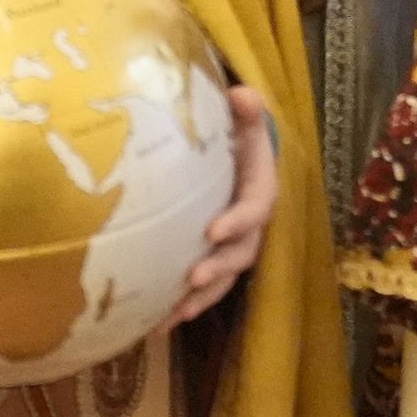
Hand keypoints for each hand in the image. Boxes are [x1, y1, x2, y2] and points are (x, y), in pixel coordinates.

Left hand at [165, 88, 281, 327]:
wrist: (237, 158)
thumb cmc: (237, 139)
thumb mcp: (245, 123)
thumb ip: (247, 112)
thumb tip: (243, 93)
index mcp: (259, 191)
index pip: (255, 209)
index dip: (237, 222)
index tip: (213, 231)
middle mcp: (251, 226)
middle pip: (241, 253)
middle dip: (218, 268)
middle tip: (192, 279)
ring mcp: (233, 247)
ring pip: (223, 279)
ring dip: (201, 299)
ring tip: (174, 314)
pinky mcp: (214, 260)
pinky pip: (204, 288)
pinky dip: (184, 306)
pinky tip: (157, 324)